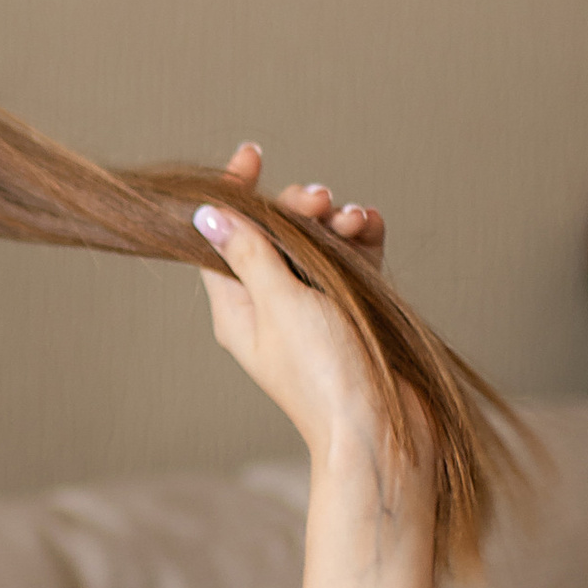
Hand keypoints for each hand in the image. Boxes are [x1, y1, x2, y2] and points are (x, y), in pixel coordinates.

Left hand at [193, 143, 424, 494]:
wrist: (384, 432)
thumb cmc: (324, 374)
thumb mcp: (281, 304)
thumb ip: (250, 255)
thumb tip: (203, 215)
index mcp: (238, 308)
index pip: (223, 238)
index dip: (235, 195)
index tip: (251, 156)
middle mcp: (272, 305)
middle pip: (275, 234)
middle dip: (297, 207)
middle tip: (319, 200)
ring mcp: (315, 309)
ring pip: (318, 243)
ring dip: (335, 221)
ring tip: (353, 219)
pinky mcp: (355, 312)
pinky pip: (355, 259)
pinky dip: (363, 238)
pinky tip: (371, 224)